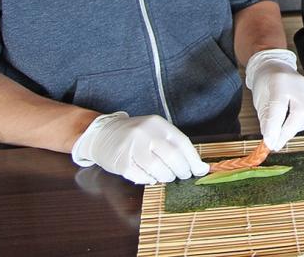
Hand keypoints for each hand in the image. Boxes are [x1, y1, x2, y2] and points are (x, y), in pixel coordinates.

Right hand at [71, 112, 208, 183]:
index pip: (182, 143)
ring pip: (158, 169)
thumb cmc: (136, 136)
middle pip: (172, 157)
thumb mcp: (155, 132)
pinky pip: (142, 177)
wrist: (102, 134)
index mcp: (157, 124)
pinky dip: (149, 180)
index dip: (193, 159)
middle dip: (182, 171)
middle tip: (182, 175)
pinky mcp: (121, 162)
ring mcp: (132, 147)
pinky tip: (150, 177)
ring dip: (166, 177)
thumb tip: (201, 167)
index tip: (200, 170)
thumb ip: (175, 145)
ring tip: (166, 176)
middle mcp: (145, 133)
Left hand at [246, 49, 303, 150]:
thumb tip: (271, 140)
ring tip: (284, 126)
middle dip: (287, 132)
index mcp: (278, 83)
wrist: (276, 68)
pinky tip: (298, 118)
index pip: (278, 108)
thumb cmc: (266, 86)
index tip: (270, 145)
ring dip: (297, 127)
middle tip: (276, 144)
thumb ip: (266, 120)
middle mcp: (298, 84)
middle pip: (299, 112)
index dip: (274, 128)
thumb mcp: (260, 101)